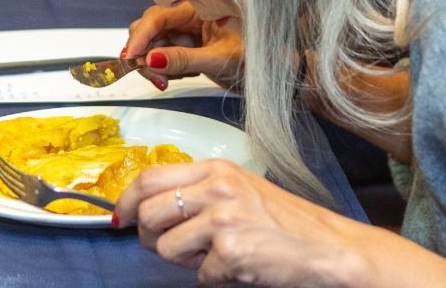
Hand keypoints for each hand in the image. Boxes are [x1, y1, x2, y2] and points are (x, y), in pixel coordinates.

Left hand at [115, 160, 377, 286]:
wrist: (325, 247)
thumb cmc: (284, 222)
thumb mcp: (240, 188)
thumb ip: (199, 190)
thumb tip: (150, 206)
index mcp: (216, 169)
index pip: (150, 176)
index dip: (127, 199)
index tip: (120, 216)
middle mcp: (217, 189)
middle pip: (149, 213)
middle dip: (149, 237)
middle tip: (168, 246)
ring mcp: (223, 220)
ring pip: (166, 247)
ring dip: (183, 259)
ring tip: (213, 254)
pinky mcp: (230, 253)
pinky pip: (198, 274)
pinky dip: (213, 277)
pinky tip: (237, 266)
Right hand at [125, 2, 243, 89]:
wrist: (267, 70)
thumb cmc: (253, 57)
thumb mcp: (219, 59)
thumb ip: (184, 59)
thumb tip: (151, 59)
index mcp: (196, 9)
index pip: (158, 17)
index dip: (140, 36)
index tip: (131, 57)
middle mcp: (185, 17)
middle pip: (148, 29)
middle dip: (143, 54)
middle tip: (155, 79)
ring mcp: (183, 33)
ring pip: (151, 45)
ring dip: (151, 66)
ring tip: (167, 82)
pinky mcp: (183, 48)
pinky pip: (161, 57)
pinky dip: (162, 70)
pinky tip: (176, 78)